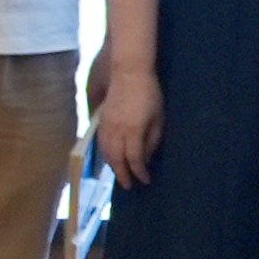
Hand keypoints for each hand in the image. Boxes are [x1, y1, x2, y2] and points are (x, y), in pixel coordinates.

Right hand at [92, 59, 162, 185]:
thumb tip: (146, 157)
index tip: (145, 180)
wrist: (129, 73)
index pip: (134, 159)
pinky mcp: (101, 119)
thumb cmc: (150, 94)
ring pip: (106, 152)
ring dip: (113, 166)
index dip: (139, 172)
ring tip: (120, 174)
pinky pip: (100, 142)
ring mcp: (106, 125)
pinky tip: (110, 157)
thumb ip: (152, 139)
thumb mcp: (158, 117)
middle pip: (117, 159)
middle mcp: (116, 131)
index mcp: (132, 131)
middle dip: (122, 174)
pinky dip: (105, 153)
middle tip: (129, 185)